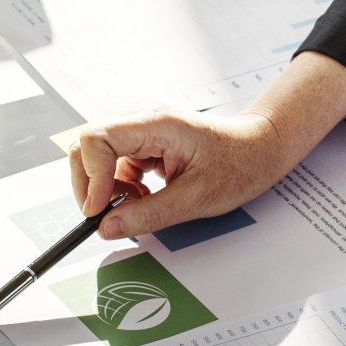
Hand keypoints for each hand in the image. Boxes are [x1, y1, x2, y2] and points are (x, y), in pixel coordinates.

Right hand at [71, 106, 308, 240]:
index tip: (97, 210)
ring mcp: (139, 126)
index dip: (89, 177)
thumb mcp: (195, 199)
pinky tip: (144, 195)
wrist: (257, 149)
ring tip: (140, 203)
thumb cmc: (237, 165)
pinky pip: (112, 162)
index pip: (96, 139)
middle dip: (91, 185)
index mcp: (157, 123)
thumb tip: (107, 227)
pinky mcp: (141, 139)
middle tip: (108, 215)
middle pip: (88, 145)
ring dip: (107, 188)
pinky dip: (119, 185)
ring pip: (96, 156)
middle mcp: (142, 117)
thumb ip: (148, 215)